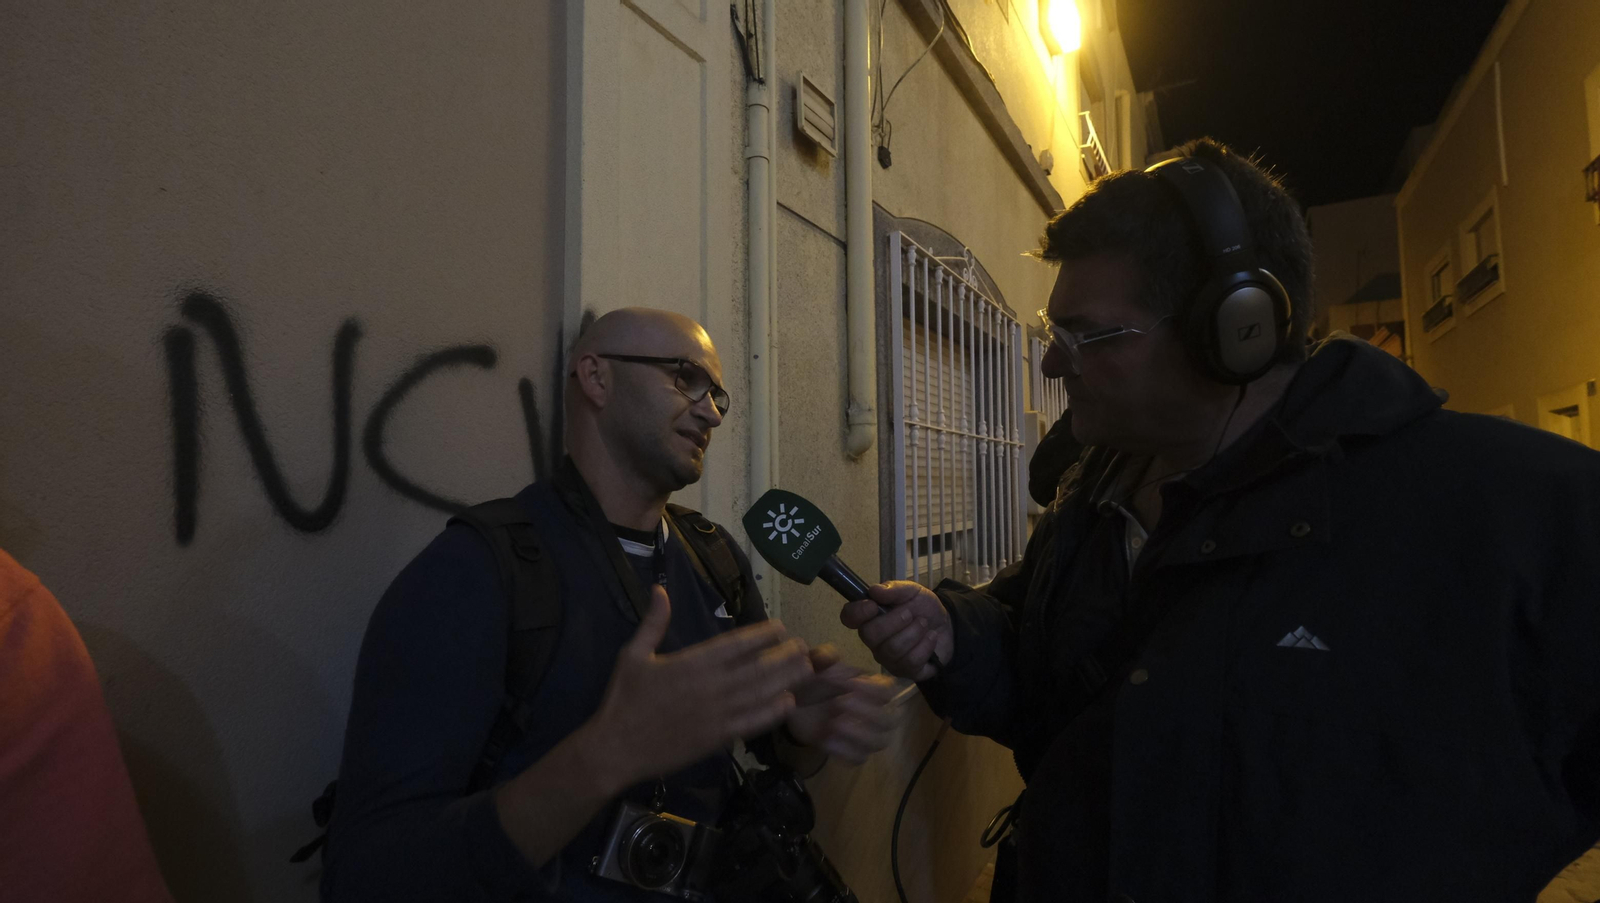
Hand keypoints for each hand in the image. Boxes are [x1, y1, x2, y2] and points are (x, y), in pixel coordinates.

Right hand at [587, 584, 812, 786]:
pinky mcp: (717, 738)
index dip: (761, 635)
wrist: (617, 749)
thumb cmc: (624, 700)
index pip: (735, 645)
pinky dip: (771, 712)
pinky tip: (787, 703)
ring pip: (760, 693)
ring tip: (805, 668)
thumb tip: (659, 589)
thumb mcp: (632, 655)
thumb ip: (653, 623)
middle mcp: (710, 686)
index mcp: (691, 663)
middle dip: (783, 656)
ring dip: (785, 679)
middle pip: (756, 667)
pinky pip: (751, 722)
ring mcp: (716, 714)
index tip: (780, 628)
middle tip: (802, 647)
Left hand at [782, 645, 898, 763]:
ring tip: (834, 724)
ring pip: (880, 742)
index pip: (889, 690)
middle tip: (840, 704)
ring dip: (860, 734)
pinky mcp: (849, 750)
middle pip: (891, 720)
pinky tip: (825, 741)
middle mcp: (873, 711)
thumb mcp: (812, 665)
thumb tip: (831, 656)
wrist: (793, 704)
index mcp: (870, 687)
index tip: (850, 684)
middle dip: (869, 713)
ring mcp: (862, 733)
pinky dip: (845, 752)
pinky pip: (859, 758)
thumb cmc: (811, 681)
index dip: (873, 689)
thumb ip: (821, 658)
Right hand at [840, 581, 952, 681]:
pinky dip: (925, 645)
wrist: (948, 626)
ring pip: (892, 649)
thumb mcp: (912, 591)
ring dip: (914, 632)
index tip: (873, 605)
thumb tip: (874, 590)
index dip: (857, 613)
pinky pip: (910, 661)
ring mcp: (888, 658)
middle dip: (894, 621)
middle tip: (911, 614)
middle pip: (870, 635)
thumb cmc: (923, 608)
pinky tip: (931, 637)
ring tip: (924, 624)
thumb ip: (894, 589)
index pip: (848, 617)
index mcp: (870, 617)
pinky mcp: (905, 672)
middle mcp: (874, 641)